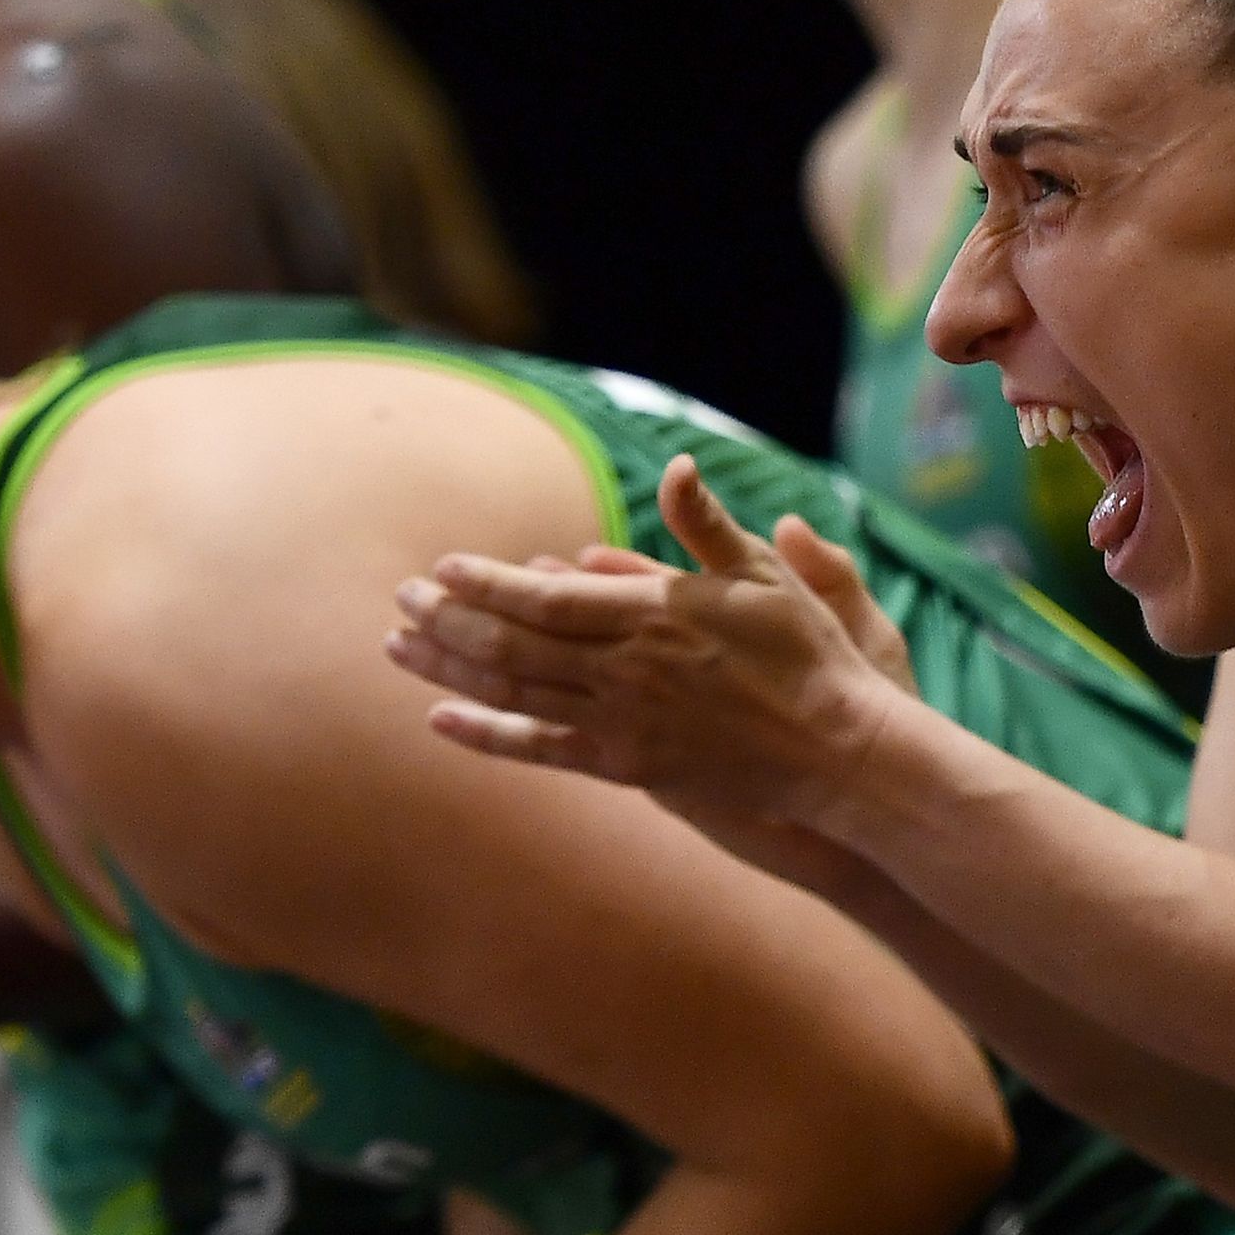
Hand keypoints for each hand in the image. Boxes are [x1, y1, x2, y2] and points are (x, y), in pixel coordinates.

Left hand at [387, 456, 909, 832]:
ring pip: (514, 694)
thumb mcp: (767, 576)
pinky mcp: (628, 768)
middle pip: (513, 645)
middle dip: (448, 620)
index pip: (544, 598)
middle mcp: (625, 671)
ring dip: (448, 670)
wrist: (837, 753)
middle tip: (401, 597)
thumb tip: (676, 466)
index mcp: (654, 616)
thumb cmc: (810, 656)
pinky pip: (540, 751)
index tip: (442, 567)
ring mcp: (622, 724)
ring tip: (397, 647)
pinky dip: (485, 736)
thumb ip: (709, 526)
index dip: (485, 583)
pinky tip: (438, 722)